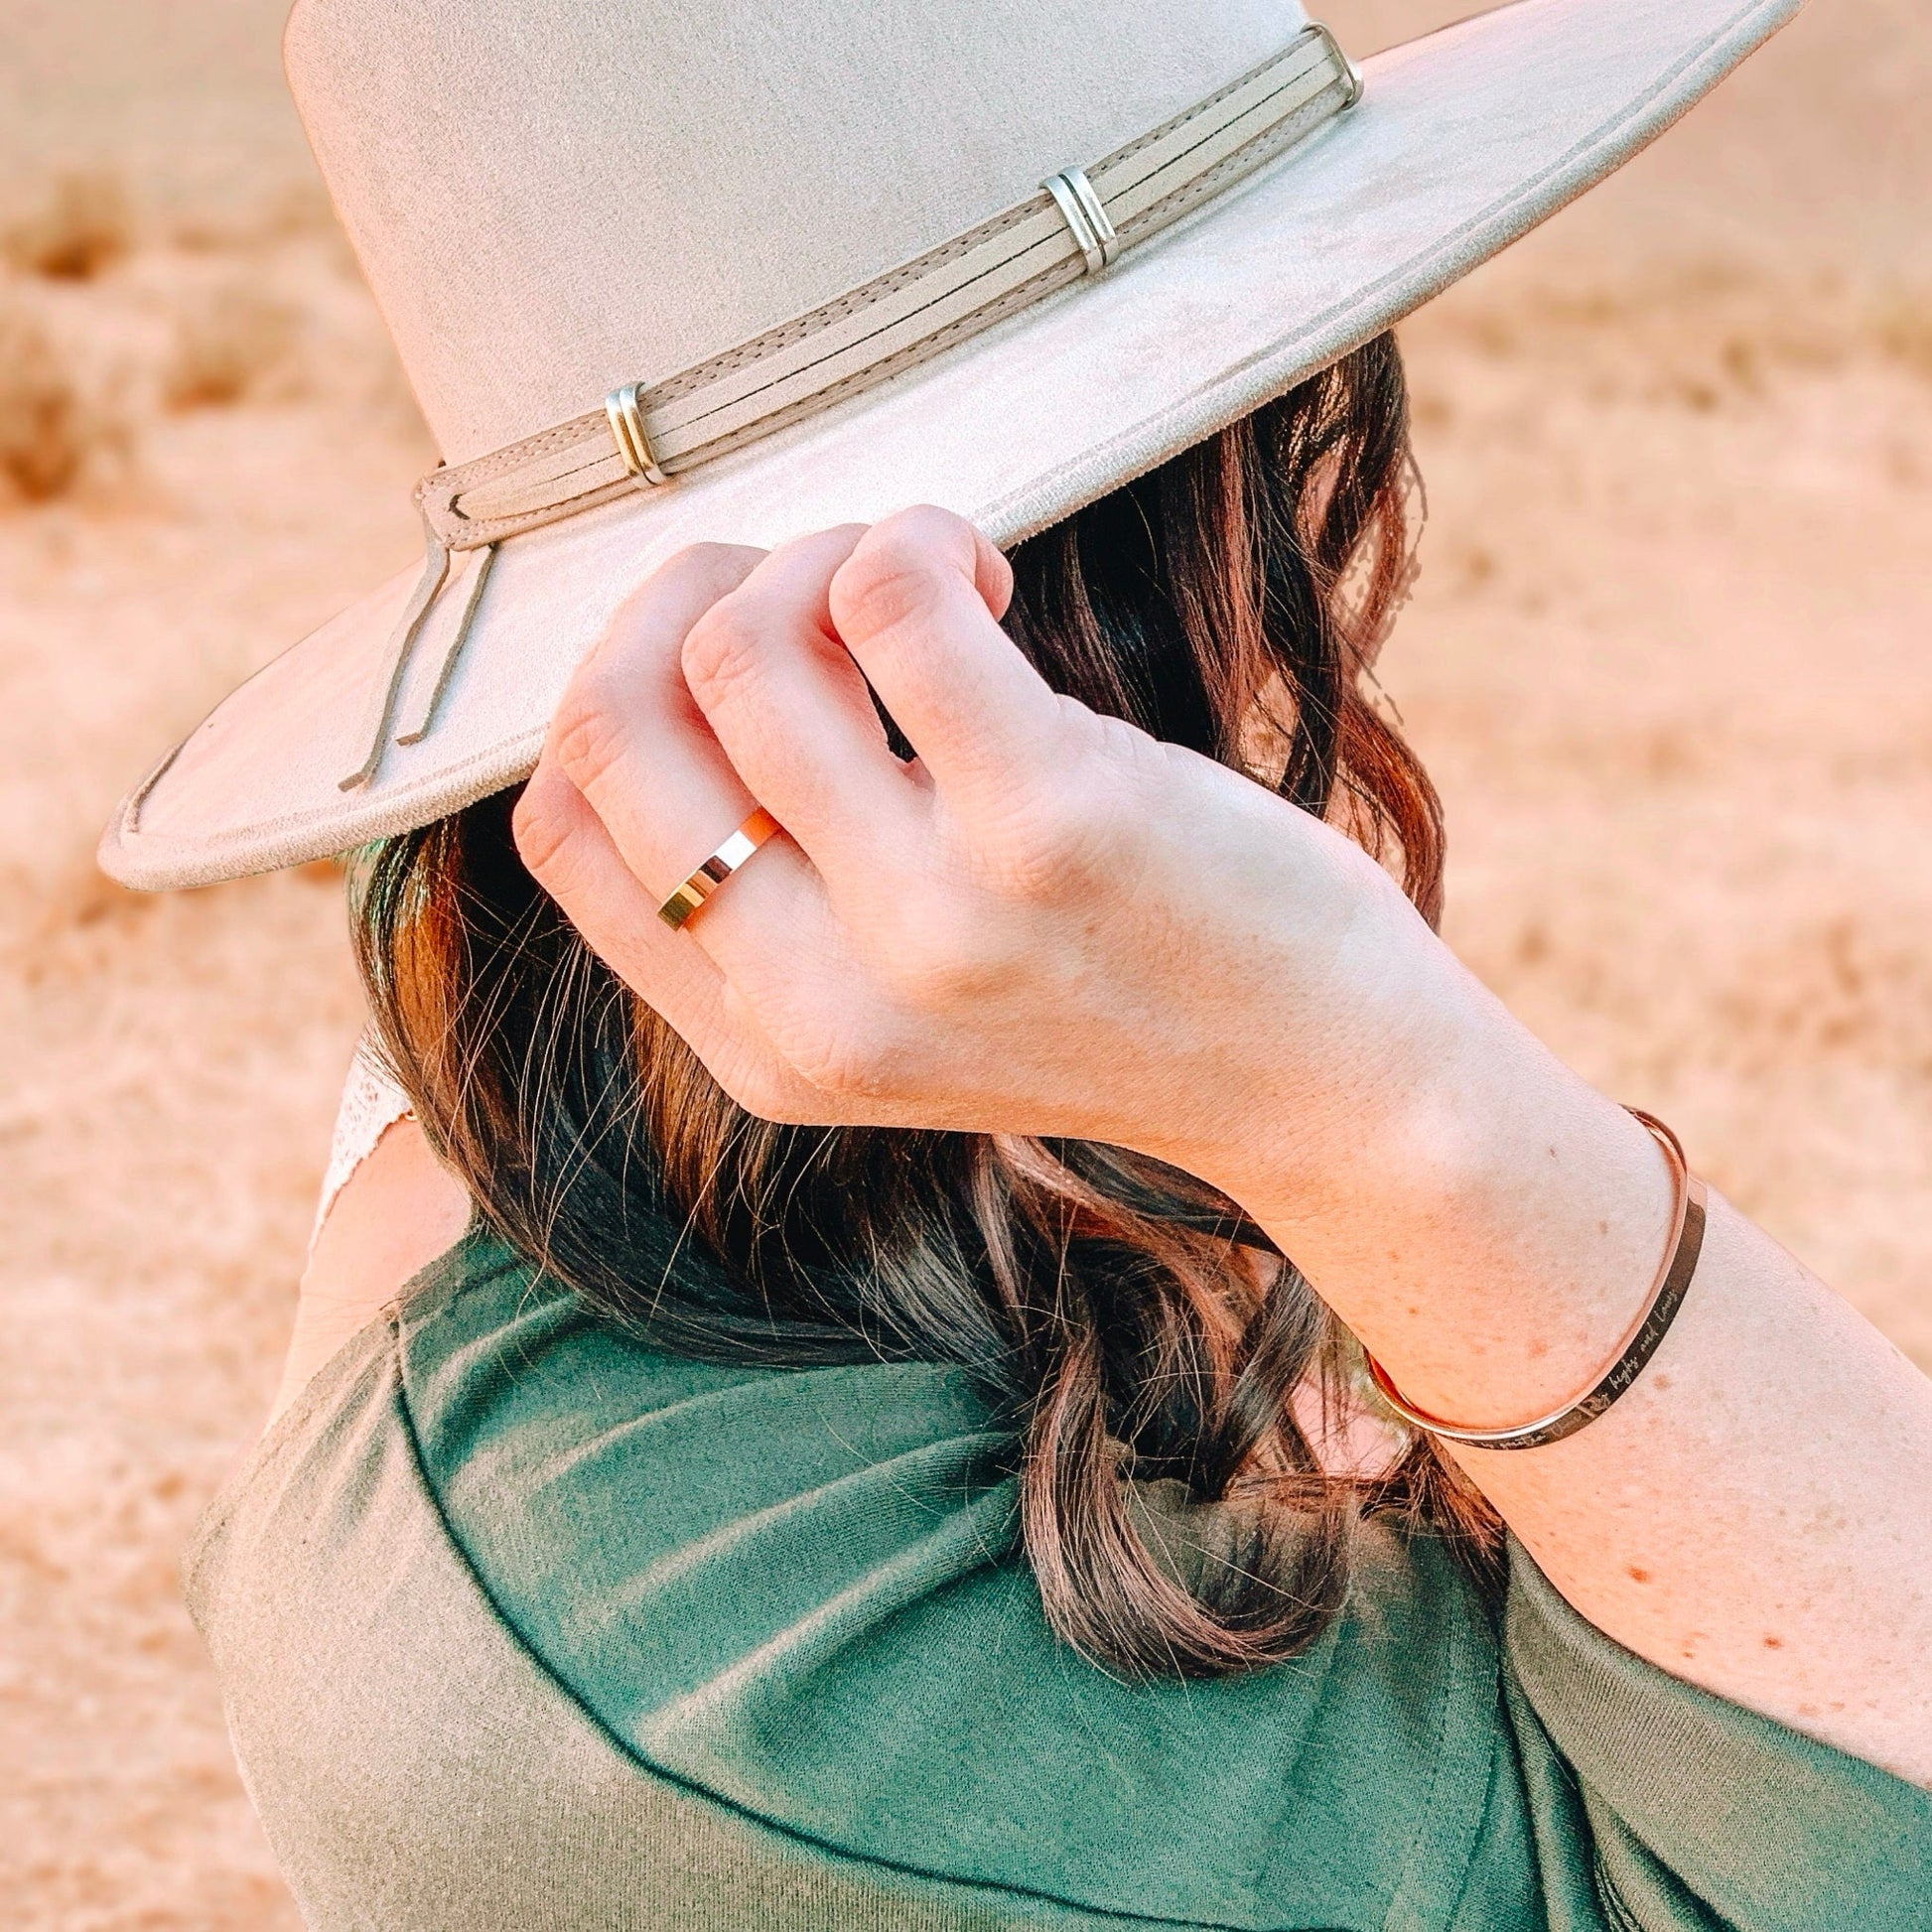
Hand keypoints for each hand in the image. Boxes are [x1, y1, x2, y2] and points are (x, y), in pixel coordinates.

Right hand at [514, 510, 1931, 1782]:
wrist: (1328, 1082)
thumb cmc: (1124, 1000)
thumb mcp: (908, 1008)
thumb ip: (785, 907)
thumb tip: (677, 673)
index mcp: (765, 1049)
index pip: (556, 835)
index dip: (602, 693)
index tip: (707, 645)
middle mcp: (820, 1006)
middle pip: (615, 725)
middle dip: (683, 593)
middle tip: (799, 571)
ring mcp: (931, 922)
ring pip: (745, 645)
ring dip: (819, 551)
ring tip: (924, 576)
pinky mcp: (1048, 824)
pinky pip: (891, 596)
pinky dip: (918, 535)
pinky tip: (986, 569)